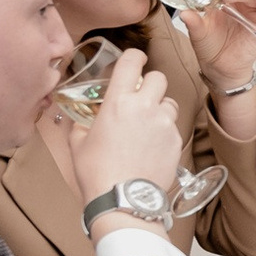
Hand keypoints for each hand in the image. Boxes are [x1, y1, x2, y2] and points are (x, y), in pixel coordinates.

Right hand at [69, 48, 183, 203]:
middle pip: (158, 77)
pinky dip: (165, 131)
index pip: (132, 61)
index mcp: (118, 101)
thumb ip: (82, 123)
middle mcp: (145, 106)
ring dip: (160, 107)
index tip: (134, 60)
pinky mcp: (176, 140)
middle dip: (150, 83)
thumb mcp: (78, 143)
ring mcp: (164, 123)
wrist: (122, 199)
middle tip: (140, 97)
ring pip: (170, 102)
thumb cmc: (96, 172)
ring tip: (147, 125)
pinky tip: (151, 146)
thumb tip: (82, 118)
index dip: (134, 56)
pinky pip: (174, 126)